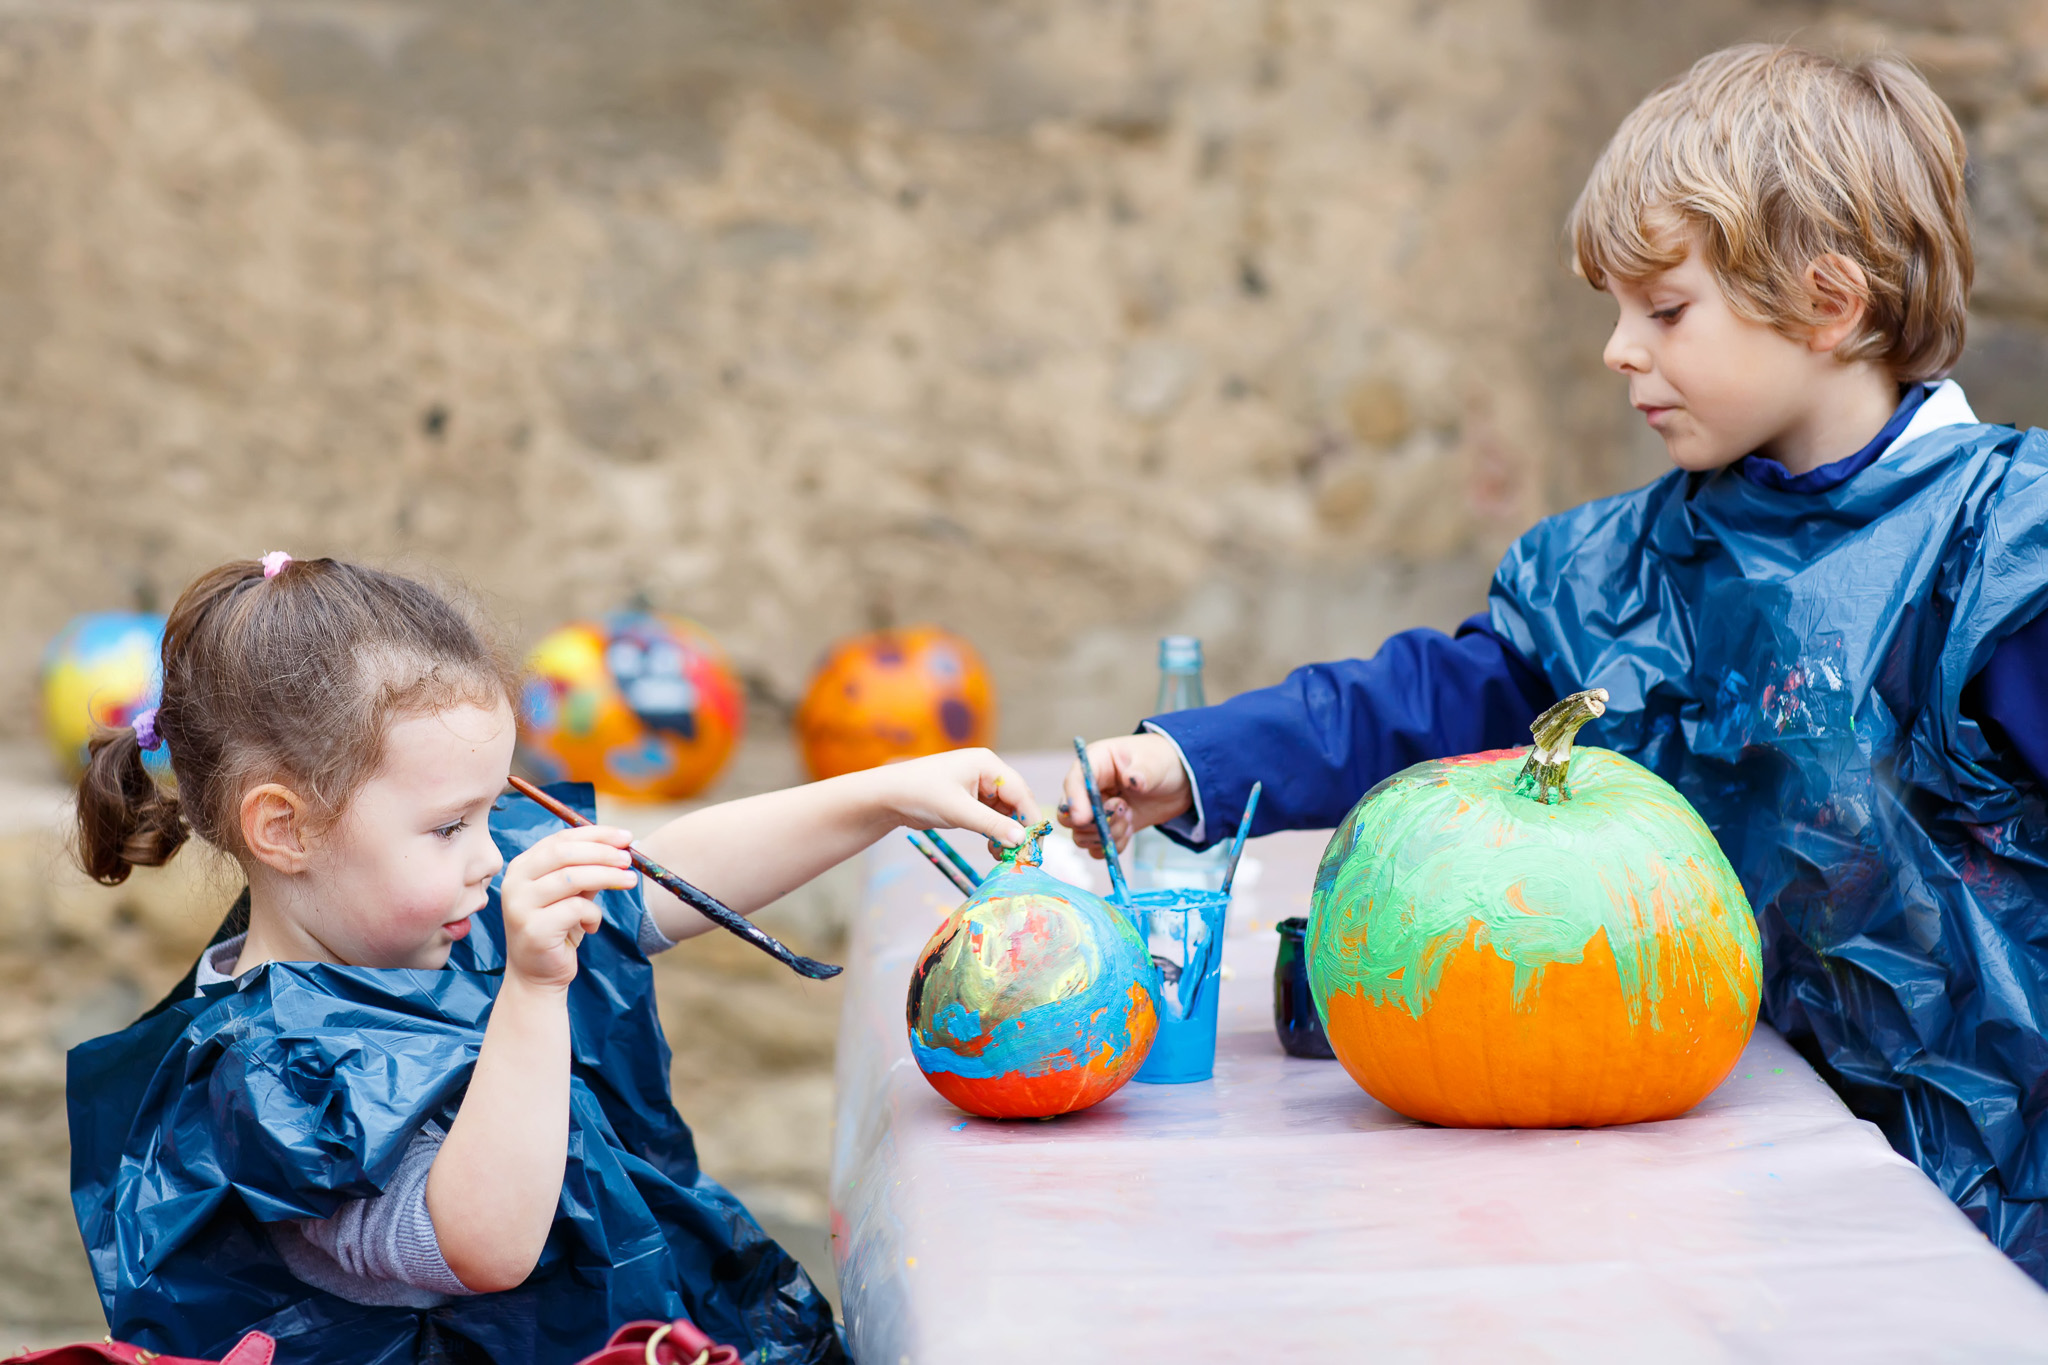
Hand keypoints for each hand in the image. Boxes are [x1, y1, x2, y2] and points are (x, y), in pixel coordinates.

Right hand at [497, 827, 637, 989]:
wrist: (538, 975)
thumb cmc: (558, 930)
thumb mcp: (574, 895)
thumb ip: (589, 871)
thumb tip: (621, 847)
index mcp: (523, 866)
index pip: (560, 838)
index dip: (596, 834)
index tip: (626, 836)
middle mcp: (515, 882)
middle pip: (564, 853)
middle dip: (602, 852)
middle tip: (629, 858)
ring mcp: (520, 905)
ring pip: (571, 877)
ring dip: (606, 876)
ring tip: (629, 881)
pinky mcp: (533, 928)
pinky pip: (575, 909)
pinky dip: (593, 914)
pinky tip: (593, 925)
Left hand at [870, 748, 1040, 845]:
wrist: (887, 797)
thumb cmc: (921, 794)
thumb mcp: (959, 811)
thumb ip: (992, 825)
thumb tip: (1022, 840)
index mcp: (988, 764)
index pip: (1020, 792)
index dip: (1030, 819)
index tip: (1034, 845)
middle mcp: (987, 772)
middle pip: (1016, 802)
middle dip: (1018, 828)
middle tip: (1019, 855)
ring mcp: (979, 786)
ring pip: (1005, 812)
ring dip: (1006, 833)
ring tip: (1002, 854)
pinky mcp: (970, 800)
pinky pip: (991, 816)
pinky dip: (994, 832)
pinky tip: (992, 847)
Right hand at [1058, 733, 1190, 856]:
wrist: (1177, 781)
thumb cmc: (1161, 761)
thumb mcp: (1155, 763)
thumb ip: (1143, 772)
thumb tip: (1133, 781)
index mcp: (1095, 764)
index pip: (1074, 782)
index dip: (1074, 801)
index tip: (1083, 818)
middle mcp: (1088, 789)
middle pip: (1068, 816)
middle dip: (1094, 822)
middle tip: (1124, 809)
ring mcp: (1096, 811)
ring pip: (1082, 836)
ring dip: (1107, 834)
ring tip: (1130, 816)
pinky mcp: (1107, 828)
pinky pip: (1098, 848)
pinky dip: (1113, 846)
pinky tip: (1130, 829)